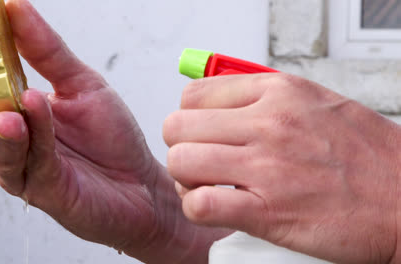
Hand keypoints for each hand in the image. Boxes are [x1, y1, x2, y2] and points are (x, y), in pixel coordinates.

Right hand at [0, 0, 230, 262]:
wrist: (141, 183)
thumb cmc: (112, 137)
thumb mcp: (82, 83)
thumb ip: (46, 50)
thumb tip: (13, 6)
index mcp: (16, 114)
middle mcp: (12, 143)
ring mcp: (25, 169)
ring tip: (3, 104)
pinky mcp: (46, 190)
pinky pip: (33, 161)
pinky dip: (33, 135)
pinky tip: (33, 110)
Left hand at [163, 73, 400, 263]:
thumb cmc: (365, 155)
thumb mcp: (317, 102)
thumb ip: (266, 98)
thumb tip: (220, 102)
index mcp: (278, 92)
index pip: (193, 95)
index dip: (189, 118)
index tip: (202, 134)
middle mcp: (269, 123)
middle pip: (178, 127)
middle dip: (181, 147)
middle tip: (199, 162)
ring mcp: (267, 166)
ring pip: (181, 161)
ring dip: (185, 178)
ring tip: (206, 186)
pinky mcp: (268, 211)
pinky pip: (200, 204)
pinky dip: (197, 208)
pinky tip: (215, 209)